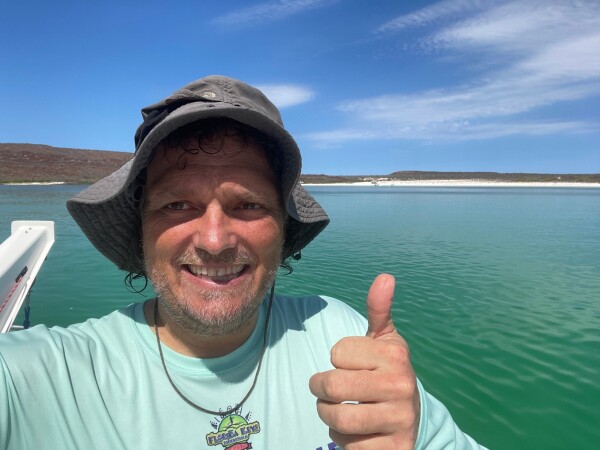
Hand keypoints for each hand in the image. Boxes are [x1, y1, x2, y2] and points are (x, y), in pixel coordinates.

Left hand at [309, 274, 419, 449]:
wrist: (412, 419)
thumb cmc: (387, 372)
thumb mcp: (385, 340)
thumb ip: (379, 310)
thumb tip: (385, 277)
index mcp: (395, 355)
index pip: (337, 352)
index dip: (338, 359)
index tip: (353, 364)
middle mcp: (401, 386)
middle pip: (332, 385)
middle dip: (321, 389)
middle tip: (329, 390)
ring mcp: (398, 420)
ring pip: (337, 417)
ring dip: (328, 415)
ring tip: (340, 409)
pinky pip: (347, 445)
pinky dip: (343, 440)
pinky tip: (358, 433)